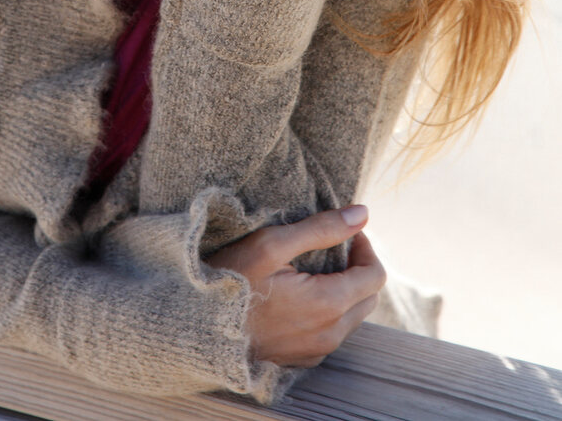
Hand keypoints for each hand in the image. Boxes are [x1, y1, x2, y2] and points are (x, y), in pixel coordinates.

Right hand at [206, 206, 385, 366]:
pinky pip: (331, 332)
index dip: (364, 247)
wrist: (197, 327)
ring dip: (344, 289)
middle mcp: (329, 334)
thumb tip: (363, 213)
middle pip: (368, 297)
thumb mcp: (272, 243)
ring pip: (352, 316)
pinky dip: (328, 311)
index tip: (344, 232)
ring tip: (312, 268)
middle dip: (356, 268)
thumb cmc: (231, 279)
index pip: (375, 276)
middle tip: (329, 246)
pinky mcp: (302, 359)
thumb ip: (322, 228)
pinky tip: (299, 294)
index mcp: (328, 304)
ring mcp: (316, 351)